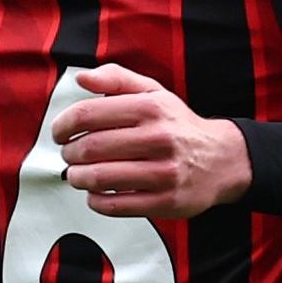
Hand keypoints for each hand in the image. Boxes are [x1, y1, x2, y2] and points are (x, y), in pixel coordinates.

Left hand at [62, 64, 249, 215]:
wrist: (222, 161)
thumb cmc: (178, 126)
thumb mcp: (153, 93)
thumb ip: (117, 80)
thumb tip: (82, 77)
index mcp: (151, 107)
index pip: (88, 114)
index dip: (62, 125)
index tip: (58, 133)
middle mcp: (159, 138)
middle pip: (89, 148)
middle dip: (69, 154)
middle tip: (69, 156)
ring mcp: (164, 172)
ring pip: (99, 178)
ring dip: (78, 178)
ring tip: (78, 175)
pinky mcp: (166, 202)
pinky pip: (115, 205)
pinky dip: (95, 200)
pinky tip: (96, 193)